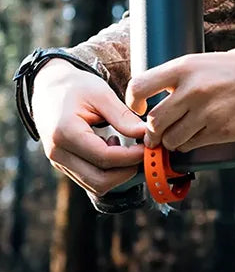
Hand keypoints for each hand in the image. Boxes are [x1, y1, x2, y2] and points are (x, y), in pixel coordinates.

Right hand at [32, 59, 145, 196]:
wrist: (48, 86)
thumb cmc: (76, 86)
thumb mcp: (101, 94)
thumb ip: (123, 117)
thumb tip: (146, 135)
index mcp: (65, 132)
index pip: (105, 158)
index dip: (132, 156)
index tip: (149, 146)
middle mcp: (57, 153)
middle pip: (100, 181)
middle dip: (126, 171)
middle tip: (142, 152)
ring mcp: (58, 162)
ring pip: (95, 185)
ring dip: (117, 173)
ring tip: (125, 146)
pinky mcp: (63, 165)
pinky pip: (89, 179)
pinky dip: (107, 171)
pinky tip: (112, 147)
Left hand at [125, 46, 234, 151]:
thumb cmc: (234, 70)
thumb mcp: (200, 63)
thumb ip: (175, 79)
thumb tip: (150, 98)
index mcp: (184, 68)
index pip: (140, 86)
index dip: (134, 101)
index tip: (140, 107)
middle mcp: (193, 90)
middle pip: (154, 122)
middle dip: (151, 133)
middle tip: (154, 134)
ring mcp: (207, 113)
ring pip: (171, 139)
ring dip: (170, 141)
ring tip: (176, 135)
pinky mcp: (220, 131)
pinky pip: (191, 146)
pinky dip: (188, 144)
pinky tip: (195, 135)